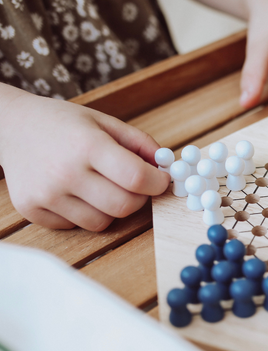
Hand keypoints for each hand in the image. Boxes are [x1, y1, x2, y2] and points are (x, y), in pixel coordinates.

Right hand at [0, 86, 169, 230]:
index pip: (135, 177)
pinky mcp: (33, 211)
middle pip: (124, 206)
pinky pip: (78, 226)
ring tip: (101, 186)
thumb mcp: (103, 121)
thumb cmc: (62, 124)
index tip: (160, 180)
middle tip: (135, 186)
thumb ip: (140, 143)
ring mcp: (47, 195)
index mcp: (86, 145)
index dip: (157, 183)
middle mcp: (65, 172)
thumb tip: (166, 167)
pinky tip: (76, 193)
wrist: (10, 127)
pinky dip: (86, 214)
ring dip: (112, 208)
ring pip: (103, 222)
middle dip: (139, 198)